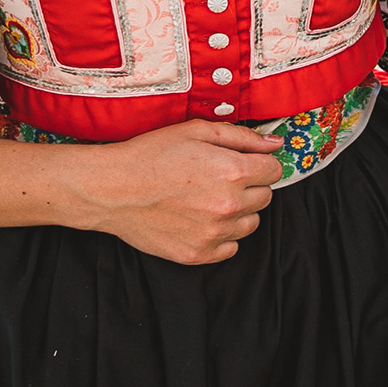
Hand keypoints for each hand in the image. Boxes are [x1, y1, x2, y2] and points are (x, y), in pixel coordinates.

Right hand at [56, 120, 281, 264]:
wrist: (111, 189)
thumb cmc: (151, 155)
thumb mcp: (197, 131)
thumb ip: (243, 137)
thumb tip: (276, 143)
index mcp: (233, 171)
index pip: (274, 171)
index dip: (259, 164)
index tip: (242, 163)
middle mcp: (228, 205)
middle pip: (265, 197)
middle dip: (249, 186)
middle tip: (218, 179)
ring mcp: (214, 233)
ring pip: (250, 224)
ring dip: (238, 212)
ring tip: (207, 199)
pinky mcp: (198, 254)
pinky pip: (231, 248)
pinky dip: (222, 236)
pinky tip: (200, 220)